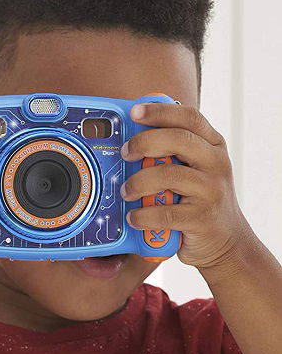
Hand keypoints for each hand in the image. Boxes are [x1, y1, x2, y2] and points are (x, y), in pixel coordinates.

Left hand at [119, 102, 252, 269]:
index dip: (160, 112)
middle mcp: (216, 163)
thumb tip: (127, 140)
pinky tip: (134, 217)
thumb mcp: (193, 169)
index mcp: (212, 145)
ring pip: (168, 175)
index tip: (135, 112)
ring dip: (138, 182)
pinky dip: (143, 215)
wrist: (227, 241)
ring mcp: (211, 190)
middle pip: (178, 140)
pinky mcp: (202, 218)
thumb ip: (171, 153)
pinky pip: (165, 212)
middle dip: (144, 142)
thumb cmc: (199, 200)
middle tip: (125, 153)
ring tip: (126, 192)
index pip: (189, 118)